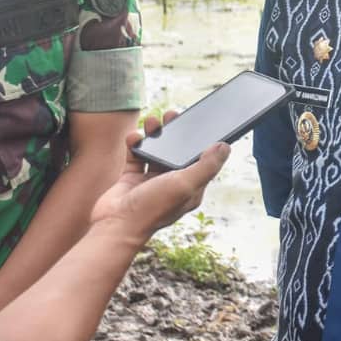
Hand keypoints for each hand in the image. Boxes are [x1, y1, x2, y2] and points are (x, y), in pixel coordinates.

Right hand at [92, 111, 228, 240]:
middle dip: (176, 133)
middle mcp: (172, 185)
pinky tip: (134, 136)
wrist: (115, 226)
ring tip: (152, 120)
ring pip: (156, 152)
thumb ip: (207, 165)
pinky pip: (136, 156)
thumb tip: (225, 146)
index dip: (201, 141)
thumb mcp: (185, 185)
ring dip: (155, 135)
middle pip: (177, 153)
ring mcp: (151, 183)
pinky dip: (135, 144)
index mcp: (190, 188)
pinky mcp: (131, 180)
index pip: (201, 160)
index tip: (200, 121)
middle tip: (173, 114)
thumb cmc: (152, 208)